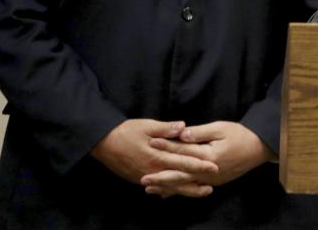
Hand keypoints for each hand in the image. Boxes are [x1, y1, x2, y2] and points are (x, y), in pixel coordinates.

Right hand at [90, 119, 218, 190]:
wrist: (103, 142)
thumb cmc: (126, 131)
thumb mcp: (146, 125)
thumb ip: (166, 128)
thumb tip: (183, 127)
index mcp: (157, 155)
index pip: (183, 161)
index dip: (199, 165)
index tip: (214, 167)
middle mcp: (152, 169)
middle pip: (178, 178)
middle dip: (196, 182)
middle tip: (212, 186)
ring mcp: (145, 176)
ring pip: (169, 186)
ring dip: (186, 190)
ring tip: (202, 192)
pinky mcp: (139, 178)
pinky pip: (158, 187)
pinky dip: (170, 190)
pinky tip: (179, 192)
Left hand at [142, 121, 274, 196]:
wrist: (259, 148)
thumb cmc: (240, 135)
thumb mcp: (221, 128)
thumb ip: (200, 133)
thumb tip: (181, 134)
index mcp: (209, 156)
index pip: (183, 152)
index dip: (167, 146)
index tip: (151, 143)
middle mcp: (208, 172)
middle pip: (181, 175)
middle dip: (161, 177)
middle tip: (143, 178)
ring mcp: (212, 180)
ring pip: (185, 185)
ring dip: (167, 187)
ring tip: (150, 189)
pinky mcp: (214, 182)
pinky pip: (193, 188)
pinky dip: (180, 190)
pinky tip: (168, 193)